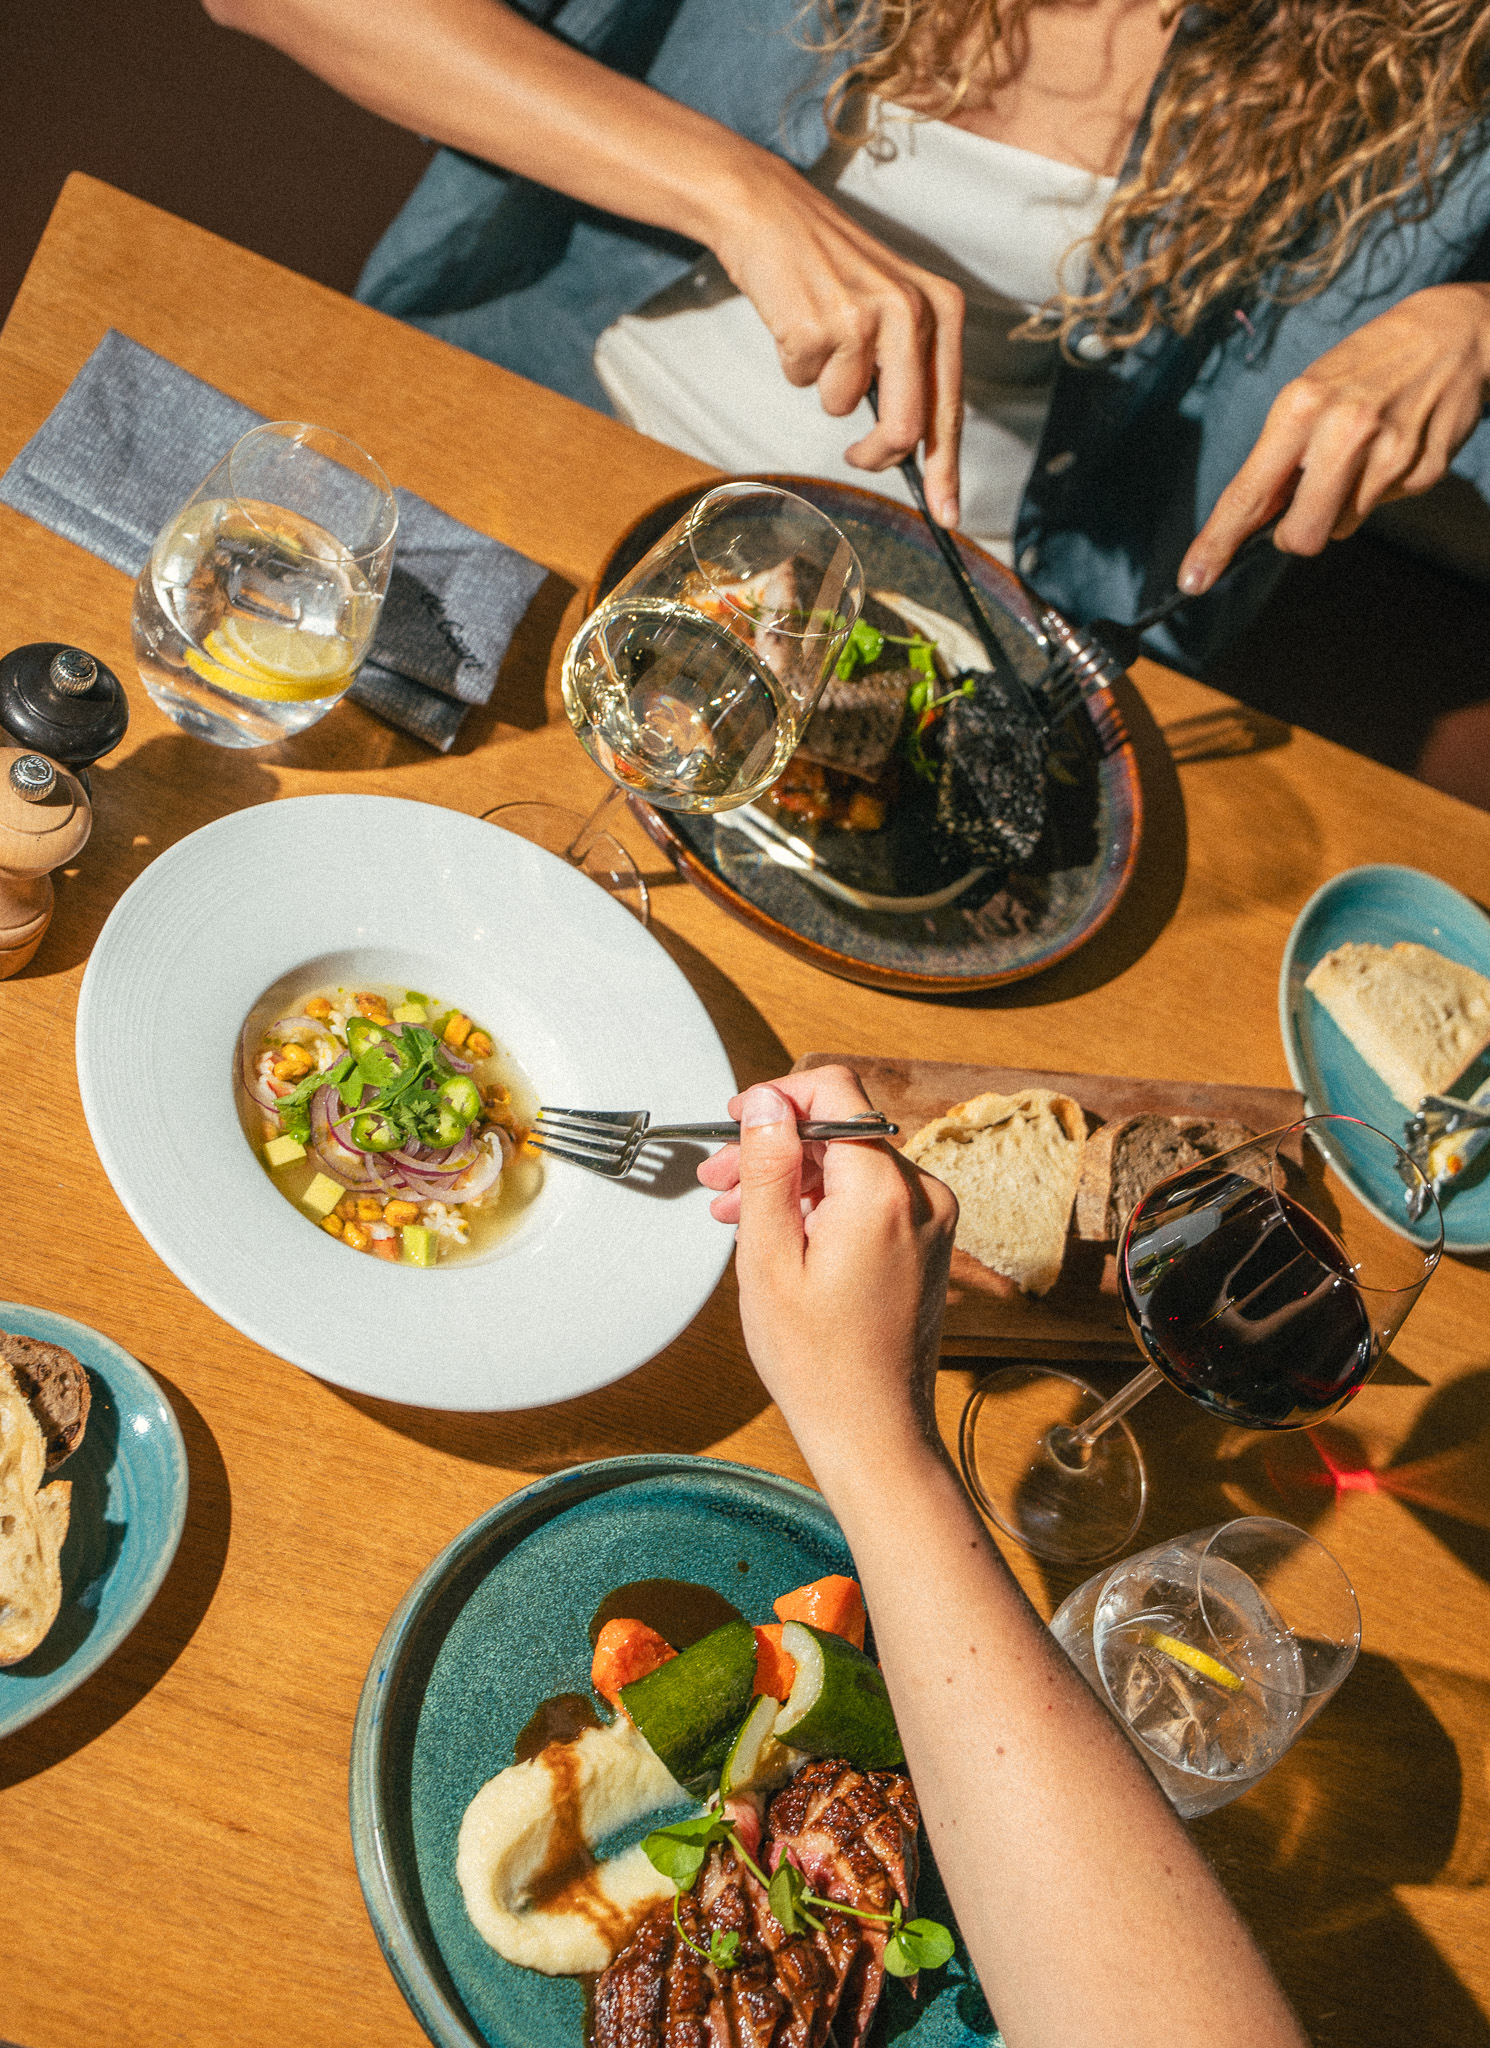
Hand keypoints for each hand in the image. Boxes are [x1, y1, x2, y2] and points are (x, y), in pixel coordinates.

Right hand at [698, 1066, 957, 1461]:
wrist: (873, 1430)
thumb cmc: (819, 1362)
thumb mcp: (769, 1257)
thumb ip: (768, 1168)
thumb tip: (766, 1102)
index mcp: (883, 1192)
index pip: (835, 1092)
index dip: (778, 1097)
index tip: (737, 1121)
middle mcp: (922, 1195)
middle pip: (840, 1129)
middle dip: (776, 1145)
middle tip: (719, 1177)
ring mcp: (931, 1219)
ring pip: (852, 1162)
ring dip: (794, 1176)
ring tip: (737, 1209)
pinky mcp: (928, 1240)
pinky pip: (870, 1195)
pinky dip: (824, 1202)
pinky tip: (780, 1231)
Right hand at [707, 156, 966, 526]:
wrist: (772, 212)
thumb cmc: (833, 268)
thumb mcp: (892, 306)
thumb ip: (911, 368)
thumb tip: (913, 447)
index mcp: (942, 309)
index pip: (949, 408)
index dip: (947, 471)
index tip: (948, 515)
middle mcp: (911, 313)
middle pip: (904, 429)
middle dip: (876, 456)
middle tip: (857, 457)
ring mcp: (864, 319)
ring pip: (842, 407)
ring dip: (822, 385)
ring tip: (819, 334)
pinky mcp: (817, 326)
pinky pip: (803, 382)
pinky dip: (793, 364)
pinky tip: (795, 320)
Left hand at [1179, 282, 1489, 593]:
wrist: (1452, 329)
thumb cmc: (1365, 365)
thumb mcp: (1309, 392)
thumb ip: (1280, 456)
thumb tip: (1252, 521)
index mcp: (1301, 407)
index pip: (1248, 494)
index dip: (1217, 543)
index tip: (1193, 580)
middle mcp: (1344, 429)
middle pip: (1303, 536)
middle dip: (1297, 535)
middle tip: (1305, 506)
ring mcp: (1390, 451)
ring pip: (1344, 525)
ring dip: (1343, 503)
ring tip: (1362, 451)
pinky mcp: (1425, 467)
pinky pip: (1385, 506)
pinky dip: (1382, 487)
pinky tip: (1394, 446)